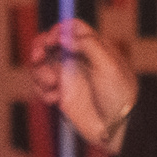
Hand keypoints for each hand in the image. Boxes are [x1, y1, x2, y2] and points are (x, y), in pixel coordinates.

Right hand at [29, 18, 138, 153]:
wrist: (117, 128)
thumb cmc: (120, 96)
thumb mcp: (109, 66)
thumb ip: (88, 45)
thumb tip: (65, 36)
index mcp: (92, 48)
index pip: (70, 28)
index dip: (57, 31)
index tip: (51, 41)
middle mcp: (78, 59)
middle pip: (50, 43)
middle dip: (39, 48)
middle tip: (37, 57)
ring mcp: (68, 77)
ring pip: (41, 64)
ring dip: (40, 72)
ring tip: (53, 85)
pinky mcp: (60, 95)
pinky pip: (41, 86)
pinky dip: (42, 91)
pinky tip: (54, 100)